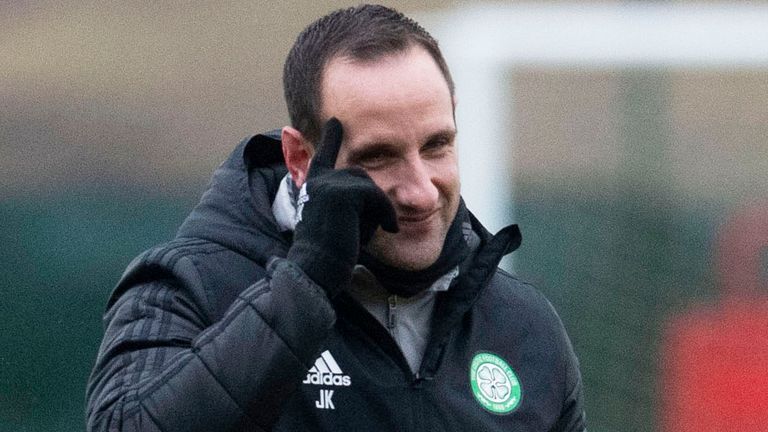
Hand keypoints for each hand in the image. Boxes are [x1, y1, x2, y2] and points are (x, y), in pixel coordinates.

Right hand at [287, 118, 397, 296]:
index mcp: (313, 187)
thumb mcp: (342, 222)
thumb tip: (377, 194)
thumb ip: (352, 202)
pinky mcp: (340, 192)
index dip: (330, 138)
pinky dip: (386, 212)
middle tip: (386, 224)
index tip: (335, 121)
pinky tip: (389, 228)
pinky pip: (376, 195)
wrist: (316, 270)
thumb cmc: (331, 255)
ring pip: (369, 185)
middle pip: (360, 175)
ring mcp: (327, 183)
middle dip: (374, 200)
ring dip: (378, 209)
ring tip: (377, 231)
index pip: (323, 156)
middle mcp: (316, 181)